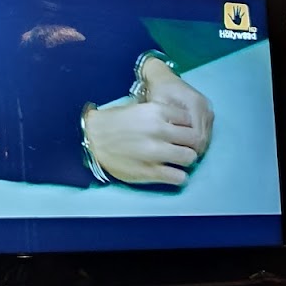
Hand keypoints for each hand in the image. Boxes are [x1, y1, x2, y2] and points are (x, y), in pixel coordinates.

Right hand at [83, 100, 199, 186]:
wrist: (91, 140)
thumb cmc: (115, 122)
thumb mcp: (140, 108)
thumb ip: (162, 113)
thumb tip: (183, 120)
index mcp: (157, 111)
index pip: (189, 119)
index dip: (187, 126)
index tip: (181, 131)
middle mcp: (159, 130)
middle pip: (194, 138)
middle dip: (190, 143)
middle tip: (182, 147)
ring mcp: (155, 152)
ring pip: (190, 157)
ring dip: (185, 160)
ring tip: (177, 161)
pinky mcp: (150, 171)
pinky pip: (179, 177)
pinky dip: (178, 176)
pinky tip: (171, 173)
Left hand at [140, 58, 213, 157]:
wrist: (162, 78)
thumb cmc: (157, 92)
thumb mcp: (156, 106)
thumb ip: (165, 123)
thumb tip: (169, 143)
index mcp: (194, 104)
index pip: (197, 135)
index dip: (187, 148)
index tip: (175, 155)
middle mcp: (205, 107)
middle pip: (204, 138)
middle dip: (192, 149)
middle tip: (177, 156)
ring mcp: (208, 109)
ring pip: (206, 136)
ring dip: (195, 145)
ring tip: (180, 150)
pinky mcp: (207, 112)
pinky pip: (206, 131)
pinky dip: (197, 139)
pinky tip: (185, 143)